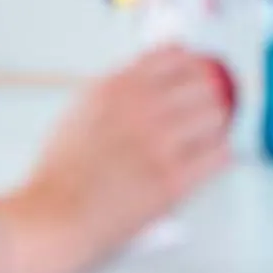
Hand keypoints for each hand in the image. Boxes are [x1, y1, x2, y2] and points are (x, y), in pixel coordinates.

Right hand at [9, 45, 236, 272]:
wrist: (53, 216)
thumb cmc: (61, 172)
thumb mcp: (81, 110)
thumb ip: (119, 88)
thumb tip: (153, 70)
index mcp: (118, 87)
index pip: (176, 56)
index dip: (192, 66)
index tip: (196, 75)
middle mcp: (142, 109)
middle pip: (205, 82)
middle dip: (208, 95)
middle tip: (206, 108)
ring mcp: (159, 144)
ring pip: (216, 116)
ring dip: (214, 125)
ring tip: (206, 136)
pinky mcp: (173, 180)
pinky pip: (219, 155)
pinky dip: (219, 155)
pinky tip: (209, 159)